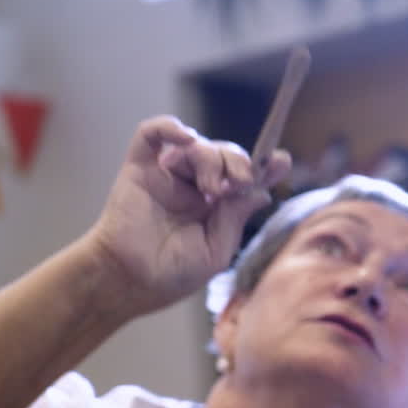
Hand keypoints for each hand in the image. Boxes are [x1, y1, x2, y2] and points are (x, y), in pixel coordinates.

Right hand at [86, 116, 290, 314]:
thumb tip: (261, 192)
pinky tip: (186, 136)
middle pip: (224, 155)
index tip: (280, 161)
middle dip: (238, 163)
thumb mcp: (216, 251)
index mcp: (216, 206)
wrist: (127, 280)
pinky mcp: (139, 168)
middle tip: (236, 183)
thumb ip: (236, 219)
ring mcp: (168, 175)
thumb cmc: (171, 274)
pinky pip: (152, 133)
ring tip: (209, 188)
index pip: (244, 176)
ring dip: (210, 159)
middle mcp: (194, 185)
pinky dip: (169, 127)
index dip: (264, 166)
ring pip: (197, 145)